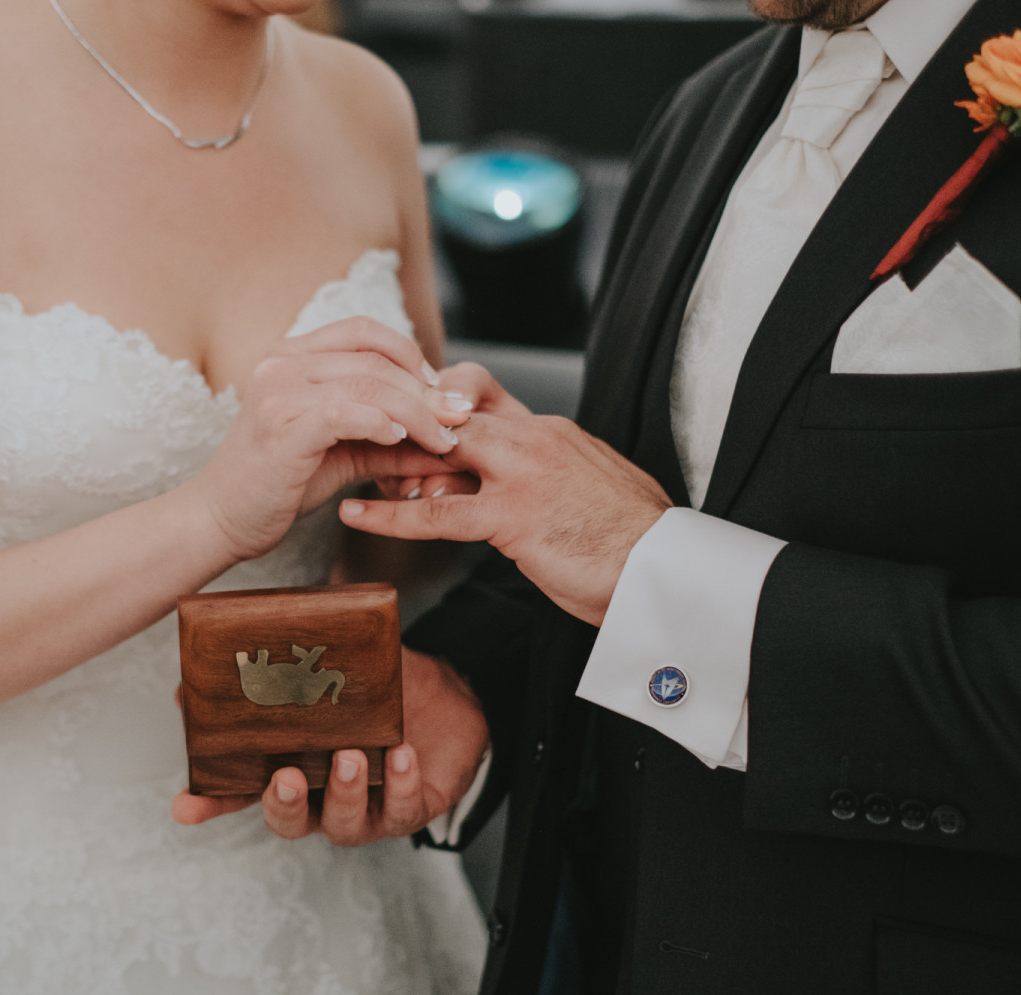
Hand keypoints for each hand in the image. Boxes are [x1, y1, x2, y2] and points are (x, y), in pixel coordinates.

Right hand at [172, 648, 489, 845]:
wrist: (450, 696)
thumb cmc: (381, 688)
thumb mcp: (333, 667)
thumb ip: (288, 660)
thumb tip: (237, 637)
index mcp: (294, 764)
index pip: (242, 791)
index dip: (212, 803)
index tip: (184, 807)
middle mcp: (323, 796)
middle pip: (288, 820)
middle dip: (284, 804)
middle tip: (288, 777)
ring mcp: (366, 808)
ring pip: (343, 825)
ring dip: (344, 792)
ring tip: (351, 755)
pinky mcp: (411, 808)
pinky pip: (402, 810)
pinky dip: (401, 785)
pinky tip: (403, 756)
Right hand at [190, 317, 469, 561]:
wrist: (221, 521)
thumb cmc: (278, 485)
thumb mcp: (343, 452)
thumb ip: (389, 438)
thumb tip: (449, 436)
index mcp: (289, 357)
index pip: (363, 331)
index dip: (410, 353)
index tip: (441, 388)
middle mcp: (280, 364)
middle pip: (374, 359)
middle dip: (426, 389)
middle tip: (459, 417)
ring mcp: (277, 393)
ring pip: (368, 385)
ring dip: (415, 412)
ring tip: (442, 439)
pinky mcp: (280, 429)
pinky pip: (345, 413)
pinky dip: (381, 424)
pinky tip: (401, 440)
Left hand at [343, 364, 671, 625]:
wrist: (669, 572)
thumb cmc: (630, 542)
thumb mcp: (589, 490)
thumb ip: (550, 476)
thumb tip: (526, 486)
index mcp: (553, 431)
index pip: (482, 396)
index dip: (435, 403)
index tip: (402, 416)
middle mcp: (536, 439)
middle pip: (450, 412)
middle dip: (401, 425)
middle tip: (363, 440)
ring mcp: (525, 475)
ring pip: (439, 451)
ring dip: (390, 461)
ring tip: (351, 470)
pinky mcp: (516, 517)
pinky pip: (437, 514)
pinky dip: (389, 516)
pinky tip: (355, 516)